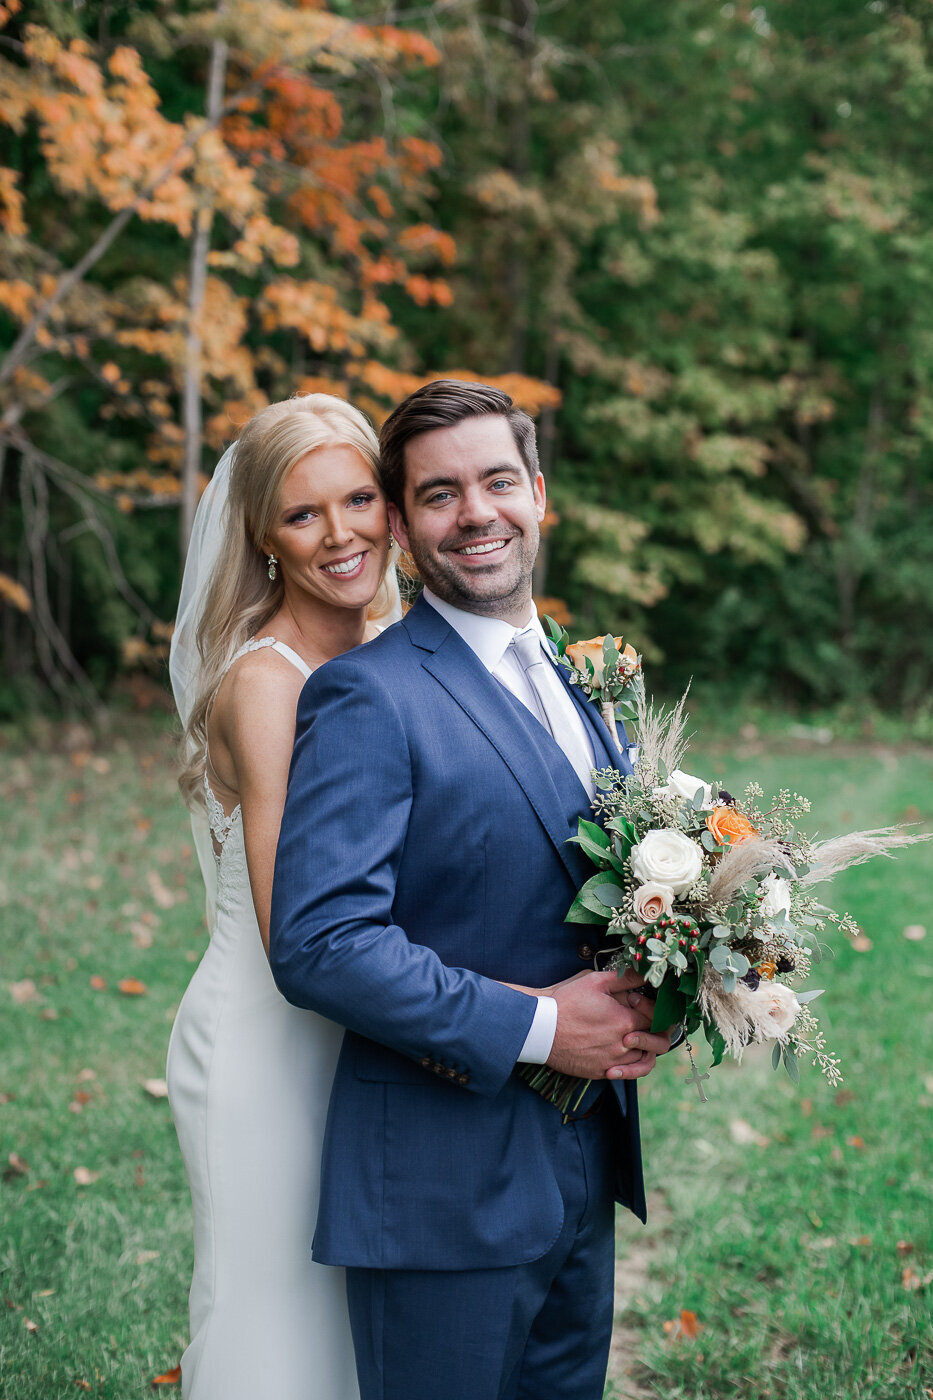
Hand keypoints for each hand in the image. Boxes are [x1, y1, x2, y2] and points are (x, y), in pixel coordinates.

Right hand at [545, 969, 660, 1081]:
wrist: (542, 1030)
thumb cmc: (567, 1003)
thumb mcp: (595, 982)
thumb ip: (625, 979)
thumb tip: (646, 975)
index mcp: (626, 1021)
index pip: (657, 1018)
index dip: (652, 1008)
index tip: (637, 1002)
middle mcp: (625, 1045)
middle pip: (657, 1042)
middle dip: (657, 1030)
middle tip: (645, 1021)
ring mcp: (614, 1061)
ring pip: (646, 1060)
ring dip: (646, 1048)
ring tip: (636, 1038)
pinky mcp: (602, 1072)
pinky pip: (628, 1073)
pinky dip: (631, 1065)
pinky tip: (622, 1052)